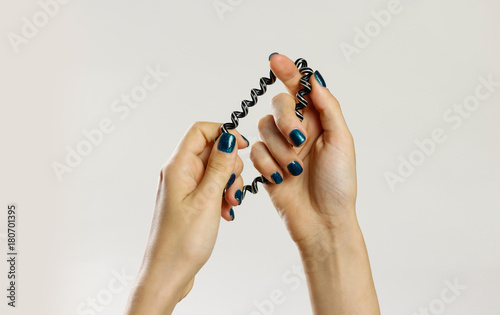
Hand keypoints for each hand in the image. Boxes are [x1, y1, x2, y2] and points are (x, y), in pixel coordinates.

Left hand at [125, 122, 246, 314]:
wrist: (168, 274)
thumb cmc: (182, 242)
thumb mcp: (207, 200)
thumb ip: (219, 166)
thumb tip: (228, 137)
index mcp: (177, 167)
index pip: (200, 131)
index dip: (224, 133)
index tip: (243, 146)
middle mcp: (179, 173)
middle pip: (212, 150)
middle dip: (230, 166)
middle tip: (232, 188)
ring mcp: (185, 188)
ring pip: (216, 170)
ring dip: (229, 183)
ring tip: (229, 205)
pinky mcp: (191, 202)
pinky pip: (213, 187)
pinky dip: (223, 196)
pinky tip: (226, 212)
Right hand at [251, 54, 378, 313]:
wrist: (322, 221)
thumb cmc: (338, 184)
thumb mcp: (342, 142)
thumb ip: (328, 108)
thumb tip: (314, 79)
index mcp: (319, 122)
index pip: (301, 90)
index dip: (288, 72)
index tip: (275, 59)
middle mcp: (298, 130)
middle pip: (279, 104)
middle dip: (286, 119)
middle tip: (299, 139)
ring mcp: (281, 147)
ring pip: (264, 128)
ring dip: (279, 149)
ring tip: (295, 169)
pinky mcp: (266, 164)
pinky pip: (255, 151)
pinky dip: (267, 163)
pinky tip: (281, 178)